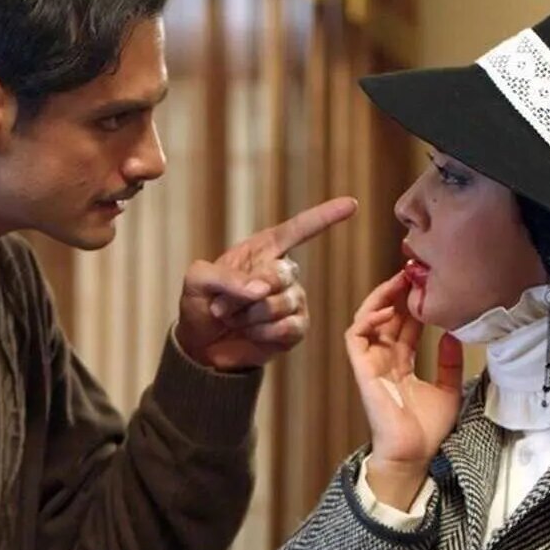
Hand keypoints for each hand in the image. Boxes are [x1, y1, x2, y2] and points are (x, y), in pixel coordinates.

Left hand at [174, 197, 357, 370]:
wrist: (202, 345)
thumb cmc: (201, 303)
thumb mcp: (198, 281)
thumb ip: (226, 278)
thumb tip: (263, 290)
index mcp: (263, 250)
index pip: (298, 229)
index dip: (324, 216)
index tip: (351, 204)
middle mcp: (282, 272)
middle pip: (282, 273)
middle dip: (247, 294)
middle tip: (222, 307)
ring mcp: (293, 299)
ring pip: (281, 304)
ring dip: (248, 316)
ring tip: (234, 319)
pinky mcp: (296, 328)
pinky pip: (287, 327)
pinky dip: (262, 333)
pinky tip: (251, 333)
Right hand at [345, 272, 462, 508]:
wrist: (413, 453)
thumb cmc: (427, 429)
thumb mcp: (448, 389)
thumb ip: (449, 363)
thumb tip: (456, 334)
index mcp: (401, 364)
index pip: (404, 325)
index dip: (414, 304)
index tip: (428, 285)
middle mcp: (383, 359)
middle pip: (387, 317)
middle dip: (399, 293)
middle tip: (415, 272)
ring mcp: (370, 363)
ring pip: (368, 320)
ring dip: (382, 298)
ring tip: (400, 282)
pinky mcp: (362, 369)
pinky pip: (356, 336)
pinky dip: (368, 319)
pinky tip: (387, 310)